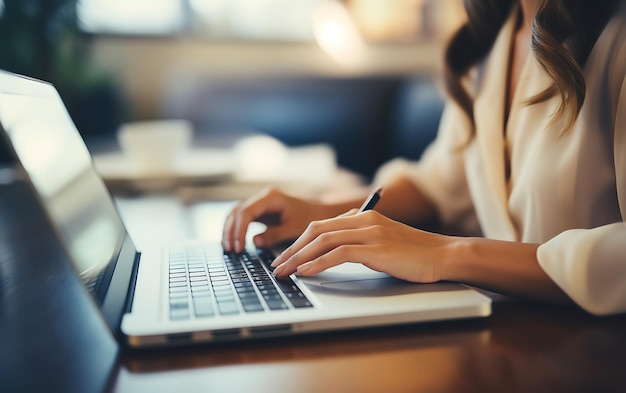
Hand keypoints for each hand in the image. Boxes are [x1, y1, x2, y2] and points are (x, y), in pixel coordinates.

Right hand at [222, 187, 330, 252]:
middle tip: (229, 249)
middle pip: (237, 211)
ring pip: (236, 214)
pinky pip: (242, 219)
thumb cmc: (310, 217)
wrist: (318, 213)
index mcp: (271, 197)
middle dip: (231, 231)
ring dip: (230, 231)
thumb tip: (255, 242)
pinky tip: (233, 243)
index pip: (246, 211)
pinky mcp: (259, 212)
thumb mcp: (294, 228)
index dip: (239, 229)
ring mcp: (259, 204)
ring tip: (227, 248)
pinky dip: (235, 230)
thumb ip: (275, 234)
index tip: (239, 246)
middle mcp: (262, 197)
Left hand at [271, 210, 452, 282]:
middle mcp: (363, 220)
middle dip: (292, 249)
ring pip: (323, 241)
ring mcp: (370, 233)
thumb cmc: (415, 253)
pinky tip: (305, 272)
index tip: (286, 257)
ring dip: (299, 257)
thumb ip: (362, 236)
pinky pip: (339, 254)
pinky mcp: (376, 249)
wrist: (443, 255)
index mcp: (363, 216)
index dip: (299, 241)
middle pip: (316, 230)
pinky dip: (318, 263)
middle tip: (277, 266)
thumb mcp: (384, 239)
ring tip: (284, 272)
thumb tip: (338, 246)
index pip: (321, 225)